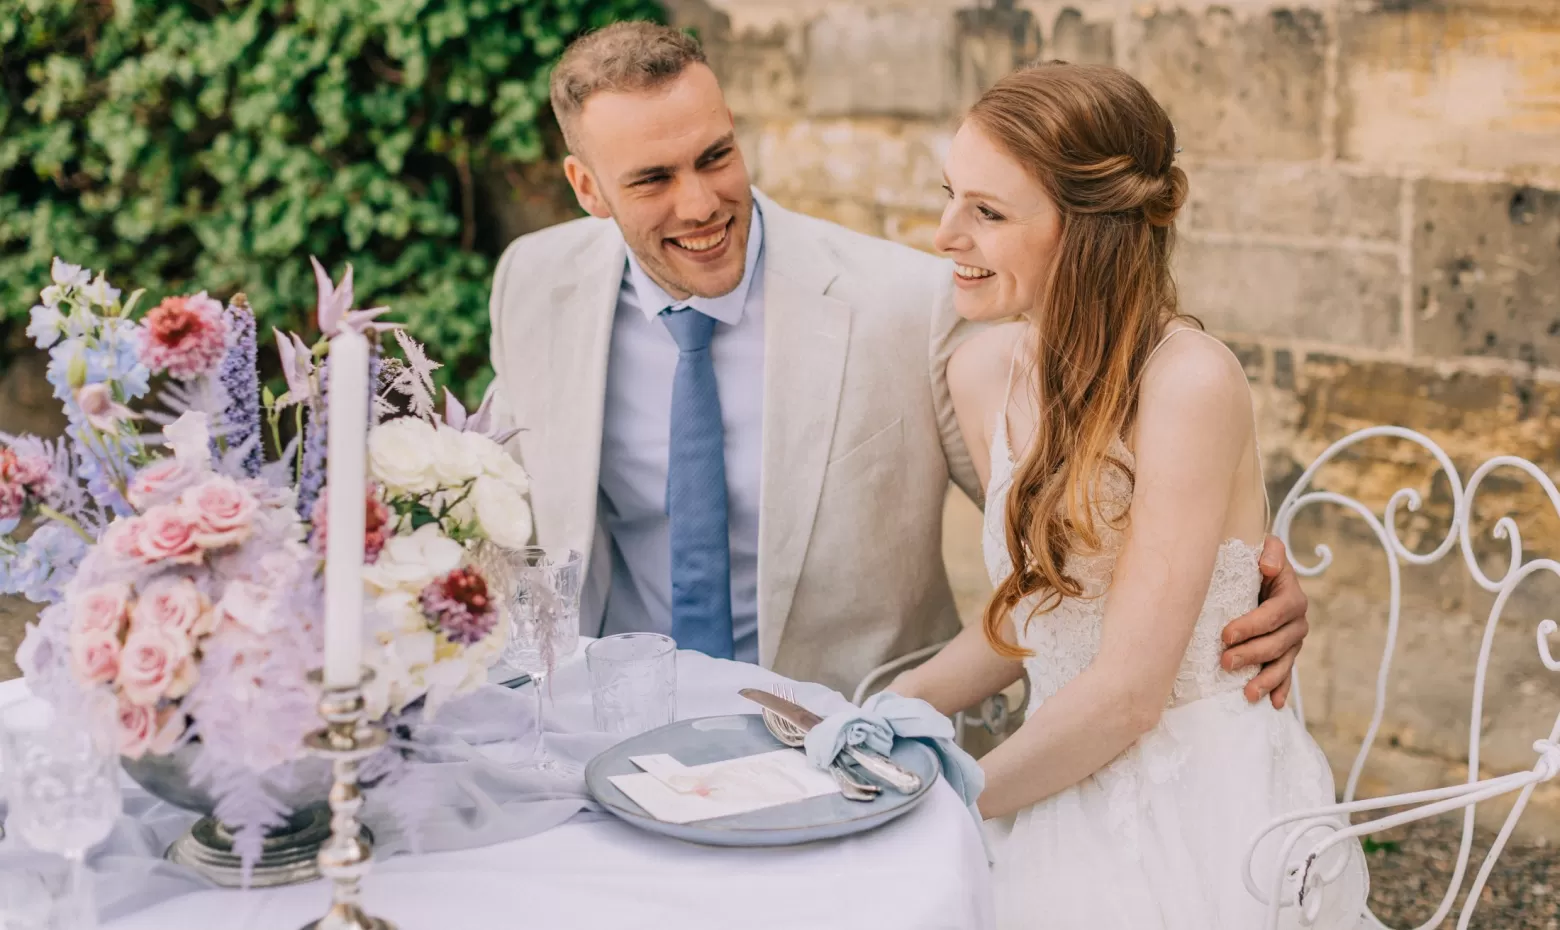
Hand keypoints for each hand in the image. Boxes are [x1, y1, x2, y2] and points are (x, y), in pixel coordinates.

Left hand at [1220, 535, 1308, 707]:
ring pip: (1282, 663)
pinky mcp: (1287, 654)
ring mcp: (1293, 641)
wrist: (1264, 576)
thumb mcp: (1265, 550)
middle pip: (1277, 643)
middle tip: (1225, 662)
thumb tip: (1269, 565)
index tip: (1225, 634)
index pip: (1273, 615)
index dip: (1251, 625)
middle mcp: (1297, 621)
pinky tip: (1274, 705)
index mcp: (1291, 597)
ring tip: (1247, 693)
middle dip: (1251, 654)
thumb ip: (1271, 551)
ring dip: (1266, 679)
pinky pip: (1286, 675)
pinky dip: (1280, 689)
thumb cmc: (1257, 564)